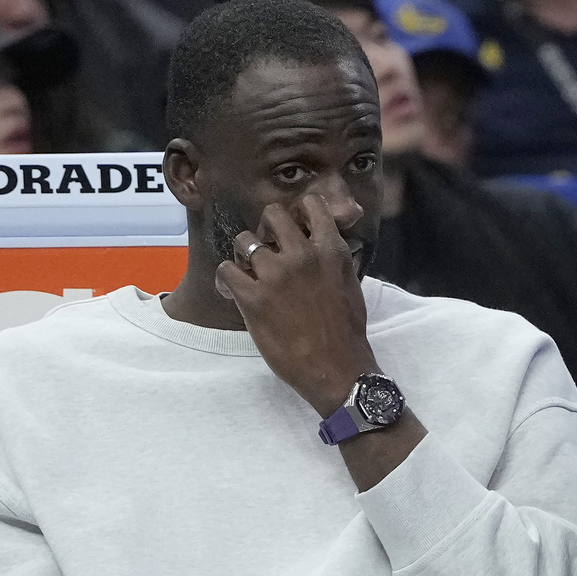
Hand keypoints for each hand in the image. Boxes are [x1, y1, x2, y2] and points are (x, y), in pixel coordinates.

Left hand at [221, 194, 377, 416]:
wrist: (337, 369)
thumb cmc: (347, 332)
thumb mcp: (350, 285)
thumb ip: (336, 259)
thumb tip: (330, 240)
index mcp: (332, 251)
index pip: (311, 206)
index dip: (298, 214)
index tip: (292, 230)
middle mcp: (303, 255)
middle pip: (272, 215)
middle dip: (266, 229)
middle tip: (266, 250)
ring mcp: (276, 275)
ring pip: (243, 240)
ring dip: (243, 255)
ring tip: (248, 274)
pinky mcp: (253, 298)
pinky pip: (225, 270)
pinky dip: (226, 280)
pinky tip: (234, 292)